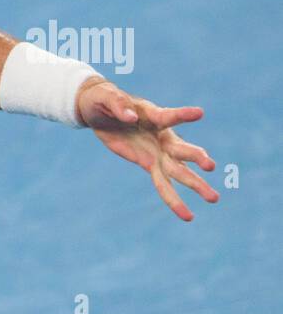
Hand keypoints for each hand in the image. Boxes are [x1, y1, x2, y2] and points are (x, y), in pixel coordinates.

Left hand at [75, 77, 218, 221]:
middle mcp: (161, 136)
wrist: (99, 111)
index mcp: (153, 116)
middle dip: (195, 157)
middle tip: (211, 166)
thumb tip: (129, 117)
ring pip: (178, 172)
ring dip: (195, 185)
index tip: (199, 113)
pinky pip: (162, 183)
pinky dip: (173, 199)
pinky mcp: (147, 163)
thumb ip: (119, 105)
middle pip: (180, 149)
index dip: (182, 115)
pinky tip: (187, 215)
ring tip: (215, 199)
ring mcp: (157, 152)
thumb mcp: (107, 98)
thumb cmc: (105, 100)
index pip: (168, 116)